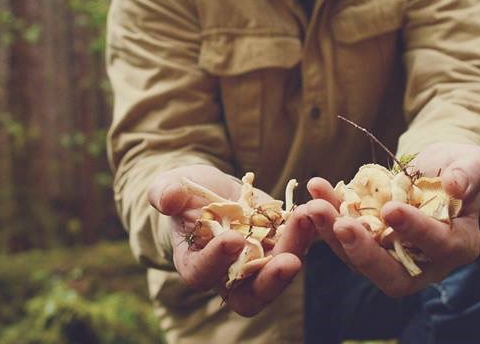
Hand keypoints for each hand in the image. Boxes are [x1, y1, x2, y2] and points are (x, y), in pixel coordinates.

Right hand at [148, 164, 316, 315]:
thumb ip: (164, 193)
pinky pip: (296, 244)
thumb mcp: (169, 186)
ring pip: (279, 270)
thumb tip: (167, 198)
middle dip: (271, 281)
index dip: (217, 260)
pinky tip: (314, 209)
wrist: (210, 190)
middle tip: (288, 262)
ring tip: (305, 220)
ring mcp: (258, 262)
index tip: (233, 240)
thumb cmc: (183, 194)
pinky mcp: (279, 244)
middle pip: (251, 294)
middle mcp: (229, 274)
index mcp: (194, 265)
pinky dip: (307, 230)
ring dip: (296, 248)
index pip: (203, 273)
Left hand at [306, 142, 479, 296]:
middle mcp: (426, 262)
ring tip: (315, 206)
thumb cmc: (459, 166)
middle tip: (342, 224)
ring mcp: (393, 258)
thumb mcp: (472, 161)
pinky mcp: (368, 245)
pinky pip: (344, 240)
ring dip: (334, 235)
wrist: (434, 169)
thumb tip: (456, 185)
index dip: (414, 230)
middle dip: (365, 252)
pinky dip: (327, 220)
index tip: (391, 209)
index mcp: (459, 245)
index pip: (437, 245)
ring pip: (360, 260)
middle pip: (393, 275)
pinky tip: (315, 194)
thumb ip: (469, 173)